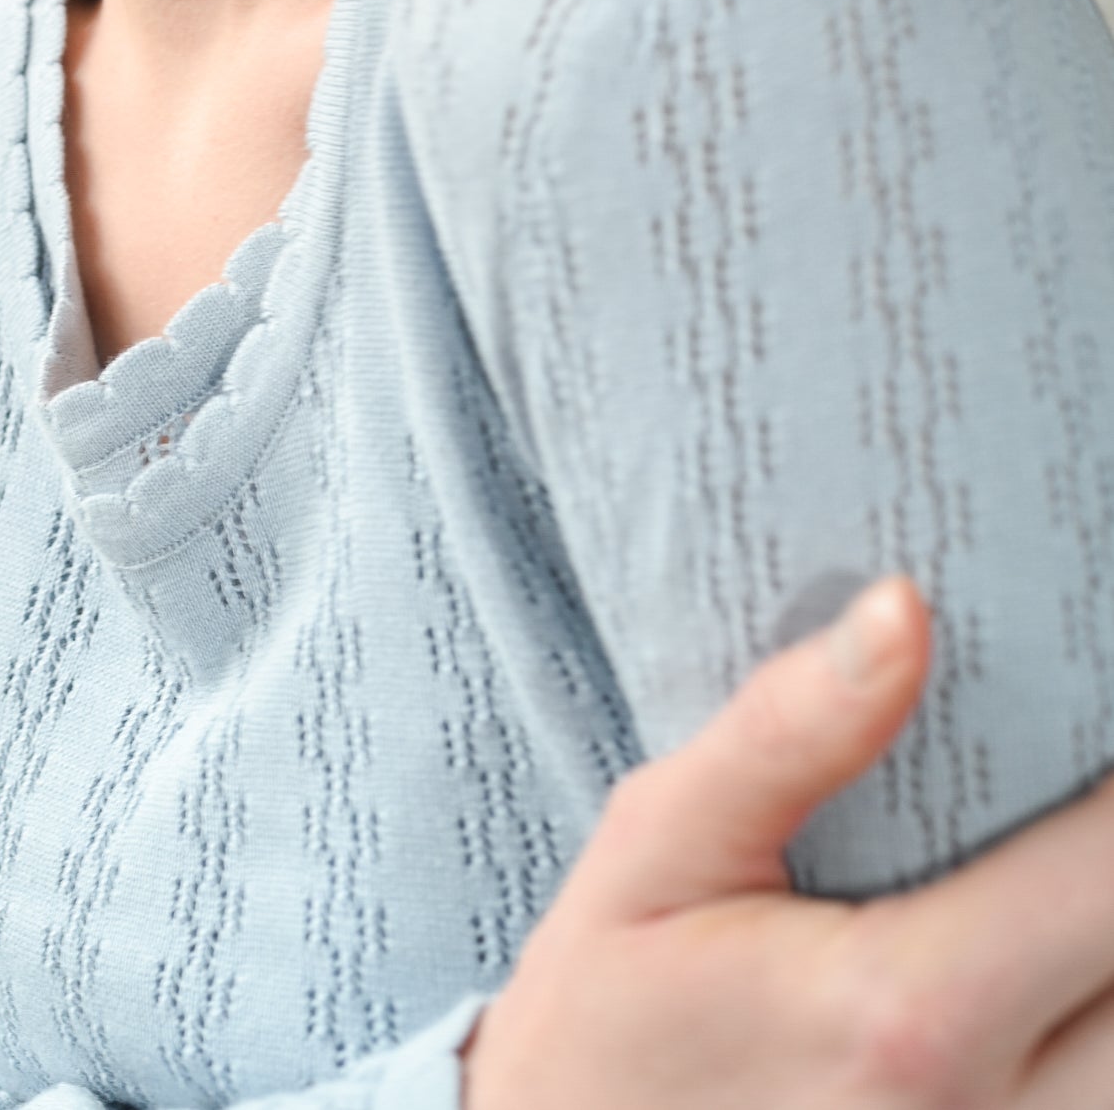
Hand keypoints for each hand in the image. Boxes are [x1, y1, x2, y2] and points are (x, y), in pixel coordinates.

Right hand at [462, 577, 1113, 1106]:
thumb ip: (788, 730)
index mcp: (910, 1010)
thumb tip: (906, 606)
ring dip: (1109, 954)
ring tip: (1053, 868)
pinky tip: (1044, 966)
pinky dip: (1093, 1030)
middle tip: (1078, 782)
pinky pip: (1098, 1103)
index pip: (1112, 870)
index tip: (1089, 700)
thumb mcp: (657, 844)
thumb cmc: (603, 1018)